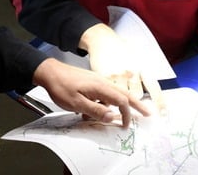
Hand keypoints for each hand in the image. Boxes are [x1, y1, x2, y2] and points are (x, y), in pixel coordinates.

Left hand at [32, 58, 150, 126]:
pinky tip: (91, 111)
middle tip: (148, 113)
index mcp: (101, 87)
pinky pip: (104, 93)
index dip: (126, 114)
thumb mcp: (76, 103)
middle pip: (124, 94)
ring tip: (105, 118)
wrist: (49, 72)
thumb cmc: (61, 87)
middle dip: (137, 104)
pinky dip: (104, 103)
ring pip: (114, 95)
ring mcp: (98, 81)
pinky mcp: (92, 82)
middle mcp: (103, 82)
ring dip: (114, 107)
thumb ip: (95, 110)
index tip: (125, 126)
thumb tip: (112, 117)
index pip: (121, 101)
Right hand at [80, 23, 165, 111]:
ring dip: (119, 100)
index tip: (163, 114)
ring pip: (121, 97)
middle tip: (131, 103)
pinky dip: (107, 96)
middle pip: (136, 96)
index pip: (154, 88)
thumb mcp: (138, 57)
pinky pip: (108, 93)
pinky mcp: (105, 77)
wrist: (104, 40)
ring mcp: (118, 75)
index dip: (160, 103)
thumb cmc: (122, 48)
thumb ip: (144, 74)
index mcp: (142, 68)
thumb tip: (152, 87)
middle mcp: (132, 72)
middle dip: (134, 102)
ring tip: (117, 97)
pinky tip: (106, 93)